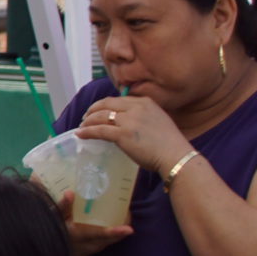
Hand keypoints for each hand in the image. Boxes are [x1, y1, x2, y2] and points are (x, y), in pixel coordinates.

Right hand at [57, 189, 131, 255]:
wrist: (50, 253)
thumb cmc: (54, 232)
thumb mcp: (55, 218)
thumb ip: (63, 206)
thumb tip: (70, 193)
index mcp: (80, 236)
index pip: (99, 234)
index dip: (115, 232)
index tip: (129, 230)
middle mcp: (90, 245)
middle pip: (113, 237)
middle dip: (123, 224)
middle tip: (126, 207)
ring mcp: (93, 249)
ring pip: (113, 239)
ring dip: (119, 227)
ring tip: (122, 210)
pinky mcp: (94, 249)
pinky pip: (109, 240)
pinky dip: (114, 231)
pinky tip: (112, 218)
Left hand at [74, 95, 189, 174]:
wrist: (175, 155)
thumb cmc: (170, 144)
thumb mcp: (158, 120)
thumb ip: (143, 117)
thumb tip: (128, 122)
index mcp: (145, 102)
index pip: (119, 99)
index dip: (105, 104)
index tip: (99, 110)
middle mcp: (135, 107)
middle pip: (106, 104)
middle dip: (93, 109)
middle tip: (86, 117)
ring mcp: (128, 120)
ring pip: (100, 116)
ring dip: (88, 120)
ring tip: (82, 126)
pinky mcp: (122, 134)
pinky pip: (99, 130)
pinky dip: (87, 131)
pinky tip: (81, 134)